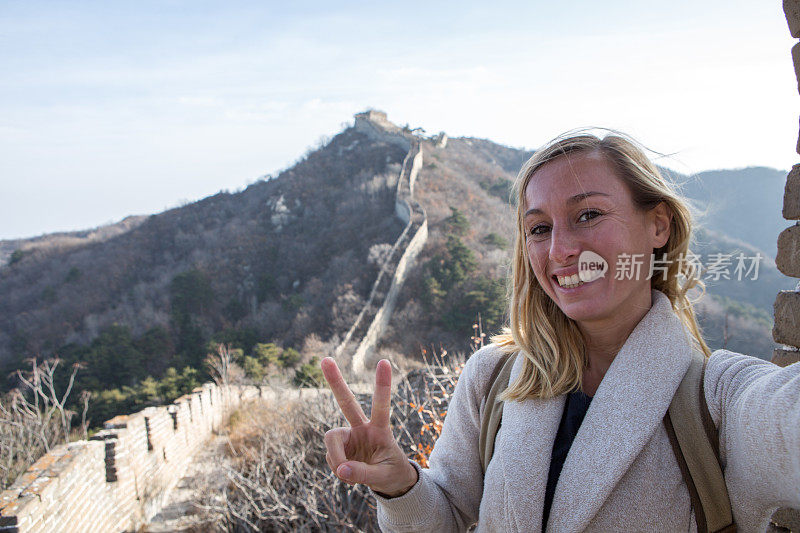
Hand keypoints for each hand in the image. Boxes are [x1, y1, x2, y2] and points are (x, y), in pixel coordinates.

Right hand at [320, 357, 417, 496]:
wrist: (388, 481)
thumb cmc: (391, 473)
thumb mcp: (383, 477)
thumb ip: (363, 474)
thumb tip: (341, 469)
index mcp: (380, 430)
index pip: (381, 406)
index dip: (382, 385)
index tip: (384, 362)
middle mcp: (362, 428)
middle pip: (346, 402)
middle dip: (336, 382)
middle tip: (325, 359)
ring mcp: (350, 436)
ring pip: (331, 438)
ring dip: (335, 458)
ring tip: (346, 474)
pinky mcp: (340, 448)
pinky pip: (331, 457)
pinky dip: (337, 468)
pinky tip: (347, 472)